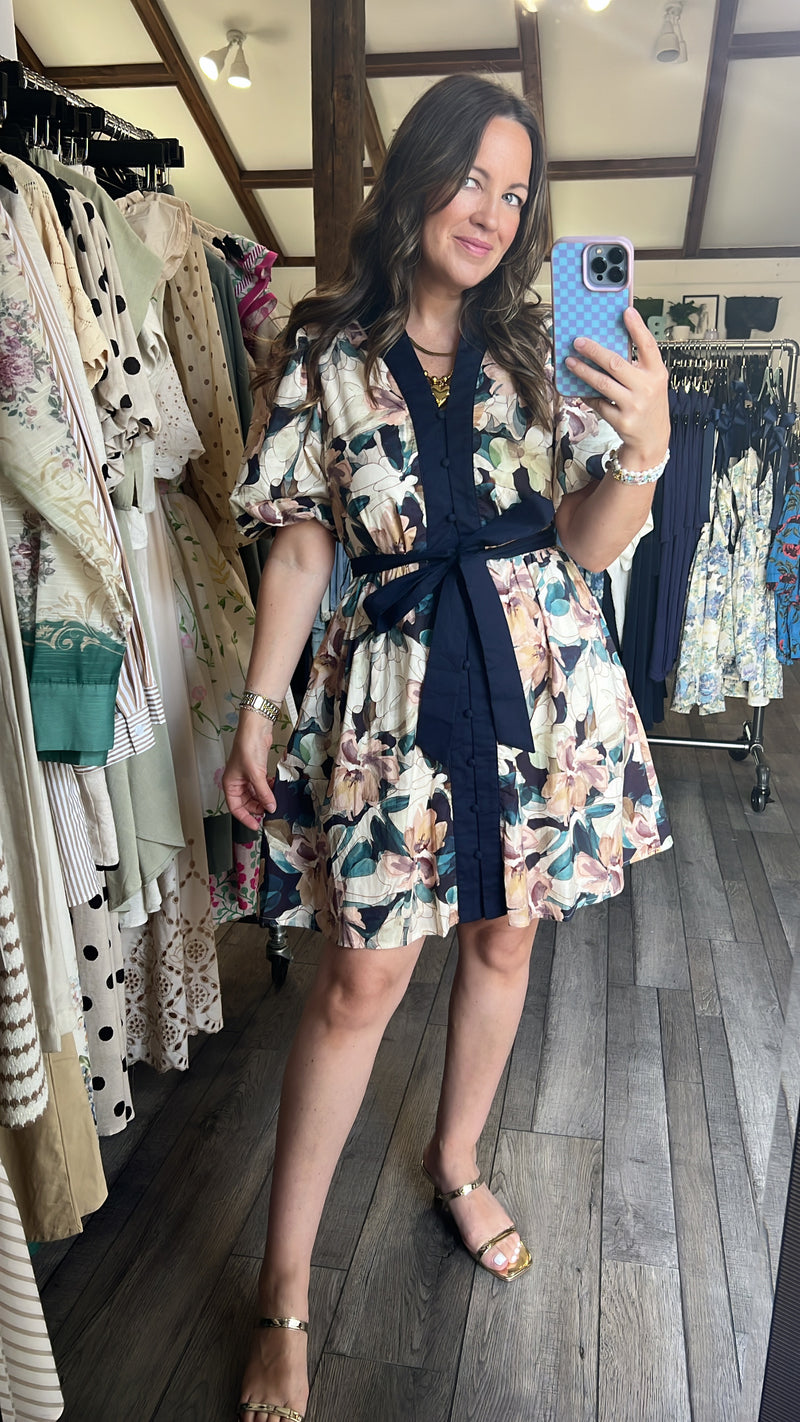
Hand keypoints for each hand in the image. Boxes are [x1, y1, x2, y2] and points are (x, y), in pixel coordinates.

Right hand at [222, 714, 276, 830]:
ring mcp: (247, 777)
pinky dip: (268, 789)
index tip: (256, 825)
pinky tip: (274, 788)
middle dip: (258, 807)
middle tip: (270, 811)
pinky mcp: (256, 771)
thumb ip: (264, 793)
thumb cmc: (247, 746)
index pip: (236, 808)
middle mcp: (237, 782)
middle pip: (247, 803)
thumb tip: (270, 807)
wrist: (255, 729)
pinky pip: (261, 786)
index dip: (246, 818)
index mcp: (230, 784)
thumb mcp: (256, 774)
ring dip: (264, 798)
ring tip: (273, 799)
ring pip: (255, 795)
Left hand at [565, 307, 669, 469]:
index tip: (626, 312)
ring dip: (583, 371)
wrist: (652, 439)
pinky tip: (579, 388)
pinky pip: (598, 403)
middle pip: (616, 363)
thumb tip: (608, 343)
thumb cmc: (649, 404)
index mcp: (656, 373)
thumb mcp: (651, 382)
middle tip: (578, 341)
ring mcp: (634, 406)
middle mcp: (647, 388)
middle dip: (594, 351)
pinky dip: (587, 395)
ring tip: (570, 362)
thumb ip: (637, 365)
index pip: (648, 345)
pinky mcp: (622, 421)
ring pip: (602, 383)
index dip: (637, 328)